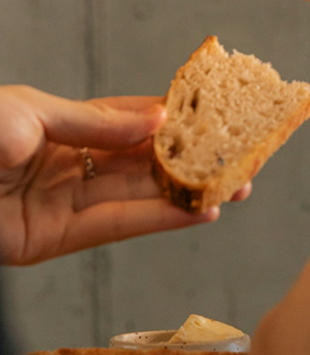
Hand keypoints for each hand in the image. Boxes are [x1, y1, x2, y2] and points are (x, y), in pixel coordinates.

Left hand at [0, 86, 248, 264]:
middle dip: (192, 159)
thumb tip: (155, 122)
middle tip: (240, 157)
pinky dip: (161, 220)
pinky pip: (117, 226)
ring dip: (188, 192)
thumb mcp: (24, 114)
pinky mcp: (51, 240)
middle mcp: (63, 163)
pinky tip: (200, 211)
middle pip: (141, 160)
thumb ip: (92, 122)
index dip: (173, 117)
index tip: (216, 114)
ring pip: (138, 195)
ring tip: (236, 186)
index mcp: (53, 123)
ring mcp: (59, 202)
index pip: (128, 118)